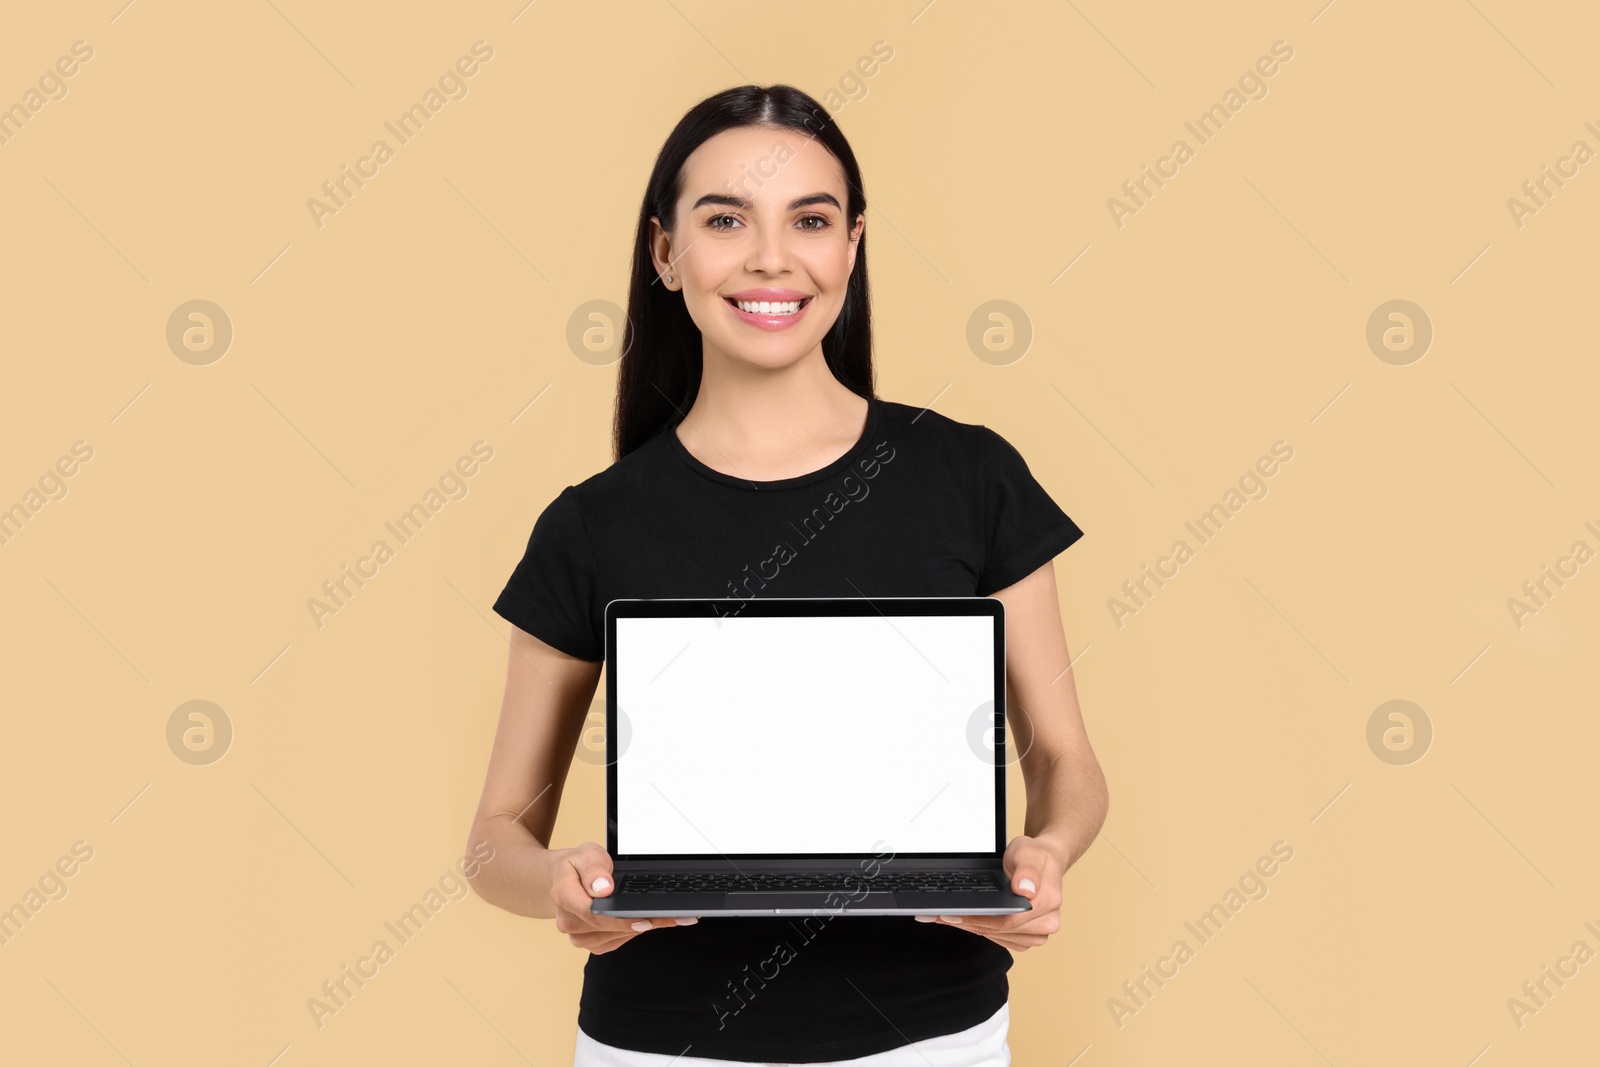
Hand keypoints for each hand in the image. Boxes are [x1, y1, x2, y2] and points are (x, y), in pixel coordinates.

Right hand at [548, 841, 697, 953]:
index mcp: (564, 897)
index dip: (622, 919)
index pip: (595, 914)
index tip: (647, 920)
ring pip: (616, 937)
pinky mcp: (592, 942)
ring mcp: (579, 936)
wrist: (562, 879)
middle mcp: (569, 922)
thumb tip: (602, 888)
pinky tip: (650, 922)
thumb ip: (593, 869)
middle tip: (675, 917)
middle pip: (609, 928)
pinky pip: (616, 941)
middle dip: (644, 922)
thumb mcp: (584, 854)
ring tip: (670, 918)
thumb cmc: (575, 866)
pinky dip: (634, 932)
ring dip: (643, 928)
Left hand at [914, 835, 1061, 951]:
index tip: (952, 915)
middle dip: (966, 923)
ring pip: (996, 937)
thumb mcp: (1028, 853)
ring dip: (970, 927)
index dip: (977, 919)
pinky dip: (980, 929)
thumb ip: (1027, 870)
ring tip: (946, 917)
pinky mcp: (1026, 939)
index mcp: (1048, 903)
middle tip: (938, 915)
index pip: (1007, 920)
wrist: (1043, 862)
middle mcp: (1045, 923)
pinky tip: (964, 921)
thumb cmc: (1035, 856)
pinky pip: (999, 939)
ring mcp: (1036, 934)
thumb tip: (1025, 889)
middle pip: (998, 931)